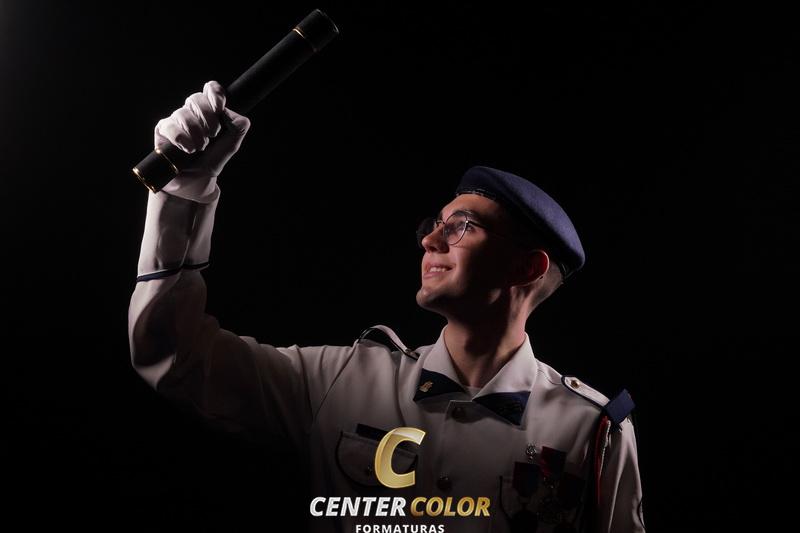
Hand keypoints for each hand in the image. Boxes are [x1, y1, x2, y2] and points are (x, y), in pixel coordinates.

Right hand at [155, 81, 250, 202]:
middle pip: (196, 98)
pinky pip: (170, 127)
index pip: (211, 90)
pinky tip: (187, 149)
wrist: (196, 182)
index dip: (215, 93)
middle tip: (212, 135)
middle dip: (207, 117)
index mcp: (210, 111)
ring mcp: (176, 120)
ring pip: (184, 113)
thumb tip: (229, 112)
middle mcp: (192, 112)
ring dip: (196, 133)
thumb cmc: (211, 161)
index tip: (220, 107)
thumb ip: (238, 127)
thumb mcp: (231, 145)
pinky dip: (181, 139)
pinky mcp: (163, 130)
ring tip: (199, 148)